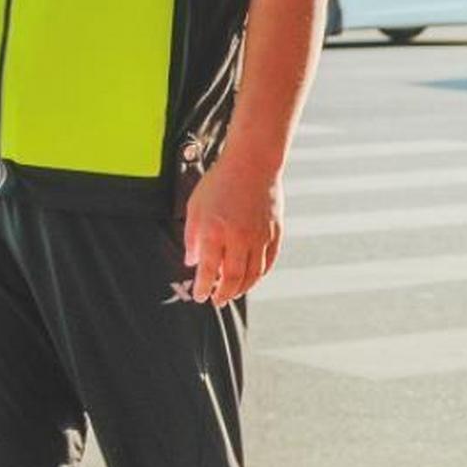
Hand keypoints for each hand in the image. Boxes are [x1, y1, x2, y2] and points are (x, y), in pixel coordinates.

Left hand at [181, 158, 283, 306]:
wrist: (252, 165)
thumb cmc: (219, 183)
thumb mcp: (195, 207)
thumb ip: (192, 237)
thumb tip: (192, 262)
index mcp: (216, 231)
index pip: (209, 270)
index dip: (204, 287)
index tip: (199, 297)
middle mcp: (239, 238)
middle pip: (234, 277)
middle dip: (224, 293)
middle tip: (216, 301)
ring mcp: (260, 237)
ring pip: (254, 274)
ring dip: (242, 288)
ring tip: (232, 294)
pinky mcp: (275, 233)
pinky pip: (269, 262)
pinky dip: (260, 274)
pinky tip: (252, 278)